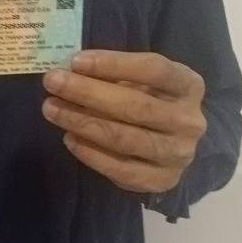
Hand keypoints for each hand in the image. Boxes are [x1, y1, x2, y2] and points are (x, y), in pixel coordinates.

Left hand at [42, 50, 206, 194]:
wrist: (176, 142)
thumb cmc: (153, 100)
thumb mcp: (145, 80)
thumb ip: (117, 74)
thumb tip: (72, 70)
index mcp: (189, 85)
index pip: (154, 70)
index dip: (113, 63)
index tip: (75, 61)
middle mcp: (189, 121)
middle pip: (135, 106)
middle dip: (87, 93)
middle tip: (53, 83)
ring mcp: (178, 154)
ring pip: (124, 138)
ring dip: (82, 122)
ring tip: (52, 109)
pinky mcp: (162, 181)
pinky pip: (121, 170)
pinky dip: (90, 154)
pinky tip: (69, 138)